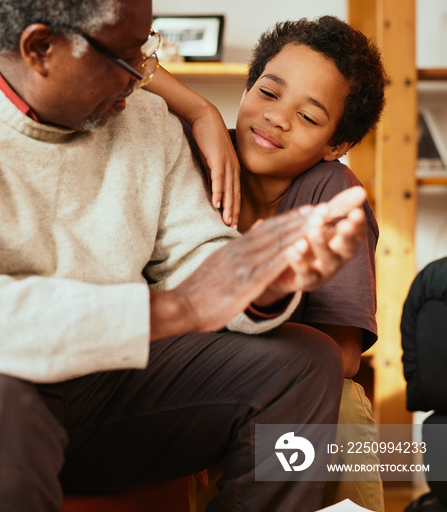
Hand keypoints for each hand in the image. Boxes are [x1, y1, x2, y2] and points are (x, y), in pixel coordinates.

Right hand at [164, 186, 365, 334]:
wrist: (181, 306)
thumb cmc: (201, 288)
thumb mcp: (222, 261)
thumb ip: (242, 245)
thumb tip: (258, 228)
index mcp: (238, 246)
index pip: (271, 228)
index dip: (295, 217)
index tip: (315, 208)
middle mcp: (242, 250)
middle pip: (280, 229)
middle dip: (307, 217)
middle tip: (331, 205)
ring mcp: (243, 264)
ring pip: (279, 243)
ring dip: (304, 229)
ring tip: (326, 219)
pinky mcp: (244, 282)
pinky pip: (271, 266)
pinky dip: (290, 255)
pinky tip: (306, 248)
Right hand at [191, 104, 240, 228]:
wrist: (205, 118)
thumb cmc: (208, 137)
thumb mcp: (212, 158)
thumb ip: (214, 172)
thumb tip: (212, 186)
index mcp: (233, 168)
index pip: (236, 193)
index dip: (235, 208)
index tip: (233, 223)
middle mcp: (233, 167)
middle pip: (235, 195)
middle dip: (234, 213)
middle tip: (233, 228)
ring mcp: (227, 163)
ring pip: (229, 190)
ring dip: (228, 207)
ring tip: (227, 222)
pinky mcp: (217, 159)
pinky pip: (218, 179)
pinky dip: (218, 192)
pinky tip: (216, 204)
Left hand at [262, 186, 366, 295]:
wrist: (280, 269)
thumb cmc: (307, 240)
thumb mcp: (320, 220)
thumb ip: (339, 206)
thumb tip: (361, 190)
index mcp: (343, 242)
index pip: (357, 233)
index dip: (358, 224)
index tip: (357, 212)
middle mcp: (338, 258)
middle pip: (347, 249)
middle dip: (347, 237)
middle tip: (344, 225)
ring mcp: (322, 272)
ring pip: (327, 262)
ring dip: (322, 246)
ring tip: (313, 231)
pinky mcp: (304, 282)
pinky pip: (305, 275)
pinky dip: (300, 261)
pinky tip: (294, 248)